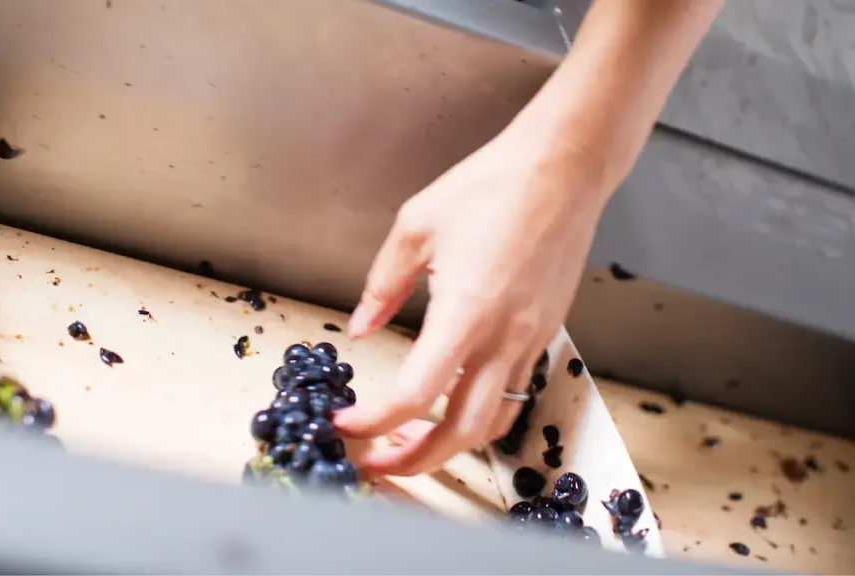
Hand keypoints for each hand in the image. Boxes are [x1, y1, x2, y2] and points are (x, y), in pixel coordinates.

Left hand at [333, 123, 609, 477]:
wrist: (563, 168)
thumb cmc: (492, 186)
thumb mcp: (415, 227)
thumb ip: (383, 285)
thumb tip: (362, 327)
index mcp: (465, 312)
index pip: (415, 394)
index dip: (374, 420)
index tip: (347, 423)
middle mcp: (504, 337)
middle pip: (461, 431)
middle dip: (416, 459)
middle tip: (379, 460)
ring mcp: (531, 339)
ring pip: (494, 420)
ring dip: (453, 444)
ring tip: (414, 439)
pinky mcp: (547, 332)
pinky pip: (515, 391)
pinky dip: (482, 412)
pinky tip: (456, 399)